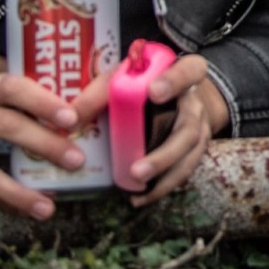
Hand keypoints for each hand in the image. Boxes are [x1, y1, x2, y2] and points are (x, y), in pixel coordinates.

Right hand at [0, 62, 81, 219]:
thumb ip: (17, 91)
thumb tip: (72, 101)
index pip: (13, 89)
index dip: (43, 103)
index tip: (71, 118)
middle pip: (5, 128)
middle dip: (43, 145)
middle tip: (75, 160)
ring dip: (17, 192)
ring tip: (47, 207)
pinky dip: (0, 200)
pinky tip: (25, 208)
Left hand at [77, 55, 229, 205]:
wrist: (173, 96)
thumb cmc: (142, 85)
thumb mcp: (122, 80)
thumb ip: (98, 95)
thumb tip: (68, 119)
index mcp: (183, 74)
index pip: (188, 71)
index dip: (174, 82)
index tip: (153, 92)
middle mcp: (195, 102)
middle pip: (189, 127)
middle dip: (164, 153)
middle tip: (136, 170)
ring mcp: (199, 127)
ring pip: (189, 152)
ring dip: (163, 172)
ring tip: (136, 185)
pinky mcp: (194, 149)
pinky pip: (184, 170)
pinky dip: (162, 186)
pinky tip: (139, 197)